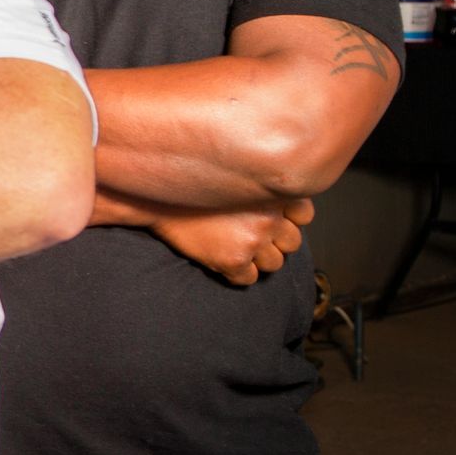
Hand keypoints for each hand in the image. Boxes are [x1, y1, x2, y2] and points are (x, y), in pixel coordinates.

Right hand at [152, 198, 314, 286]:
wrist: (152, 198)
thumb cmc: (189, 185)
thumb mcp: (233, 176)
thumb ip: (262, 188)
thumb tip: (286, 209)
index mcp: (271, 191)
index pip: (304, 214)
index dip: (287, 218)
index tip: (271, 217)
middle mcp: (268, 216)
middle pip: (291, 242)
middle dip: (273, 241)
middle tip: (248, 233)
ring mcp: (253, 240)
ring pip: (274, 263)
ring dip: (258, 258)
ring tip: (234, 245)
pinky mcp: (234, 261)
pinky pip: (249, 278)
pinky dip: (238, 272)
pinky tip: (222, 257)